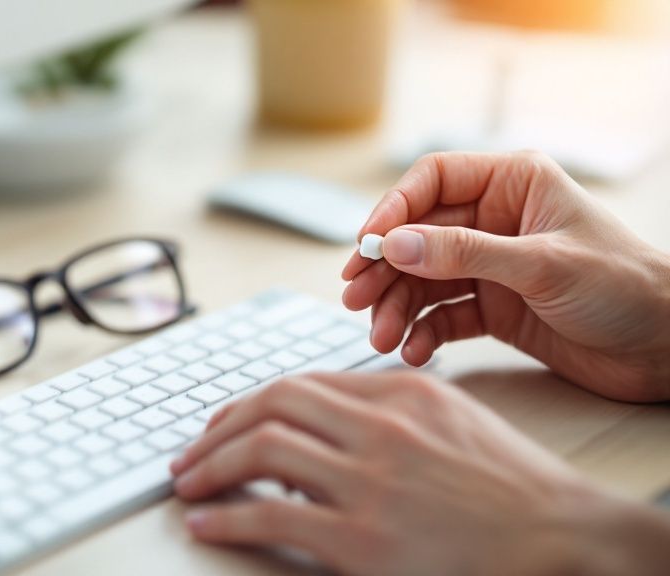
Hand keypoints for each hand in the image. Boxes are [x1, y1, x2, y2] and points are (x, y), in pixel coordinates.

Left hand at [170, 372, 669, 575]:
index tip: (223, 422)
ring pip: (261, 450)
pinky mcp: (362, 539)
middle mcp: (379, 427)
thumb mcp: (450, 421)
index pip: (300, 383)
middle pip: (270, 406)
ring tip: (186, 484)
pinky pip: (271, 514)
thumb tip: (321, 424)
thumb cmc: (511, 487)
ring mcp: (369, 481)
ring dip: (209, 467)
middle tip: (190, 454)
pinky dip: (227, 516)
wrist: (563, 538)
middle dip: (216, 430)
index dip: (248, 403)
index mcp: (400, 394)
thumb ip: (385, 412)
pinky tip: (206, 523)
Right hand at [341, 151, 669, 401]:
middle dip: (385, 268)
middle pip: (418, 236)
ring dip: (398, 307)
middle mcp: (495, 221)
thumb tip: (396, 245)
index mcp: (512, 185)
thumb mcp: (542, 264)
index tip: (367, 243)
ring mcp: (491, 266)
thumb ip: (466, 254)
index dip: (394, 209)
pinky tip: (414, 349)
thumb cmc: (625, 287)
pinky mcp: (493, 308)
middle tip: (355, 297)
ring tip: (382, 336)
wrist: (666, 349)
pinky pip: (443, 315)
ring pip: (424, 279)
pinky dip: (424, 332)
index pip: (433, 181)